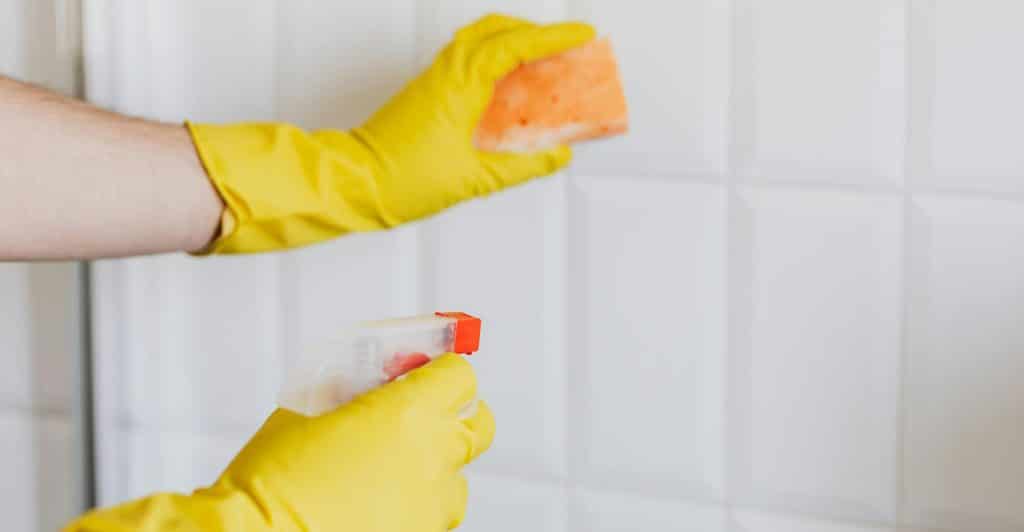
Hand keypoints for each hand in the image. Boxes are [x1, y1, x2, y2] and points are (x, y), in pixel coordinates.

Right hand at [64, 355, 494, 530]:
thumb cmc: (272, 480)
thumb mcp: (309, 411)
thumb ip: (354, 394)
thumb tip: (370, 389)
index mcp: (409, 414)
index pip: (460, 375)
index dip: (441, 371)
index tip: (424, 371)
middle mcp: (433, 458)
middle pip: (478, 425)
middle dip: (455, 414)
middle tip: (422, 414)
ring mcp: (432, 506)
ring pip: (457, 477)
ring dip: (435, 467)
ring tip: (389, 469)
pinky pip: (433, 514)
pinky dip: (415, 504)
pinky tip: (376, 501)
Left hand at [186, 14, 594, 253]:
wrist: (353, 182)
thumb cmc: (401, 179)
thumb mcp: (474, 179)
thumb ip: (523, 167)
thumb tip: (556, 157)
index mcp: (460, 86)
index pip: (515, 45)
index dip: (553, 38)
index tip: (582, 35)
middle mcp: (445, 73)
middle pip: (496, 29)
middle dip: (535, 31)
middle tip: (564, 44)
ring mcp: (433, 79)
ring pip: (478, 39)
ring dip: (512, 41)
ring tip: (540, 61)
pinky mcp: (426, 92)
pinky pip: (465, 59)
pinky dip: (492, 59)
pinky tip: (506, 85)